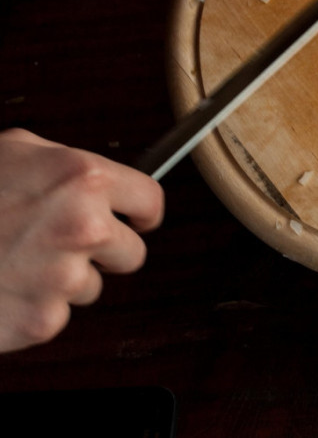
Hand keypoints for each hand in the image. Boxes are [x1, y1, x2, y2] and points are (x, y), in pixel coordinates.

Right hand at [0, 129, 163, 352]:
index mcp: (84, 178)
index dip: (141, 213)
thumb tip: (100, 178)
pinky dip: (36, 306)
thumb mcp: (15, 152)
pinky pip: (59, 314)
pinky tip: (5, 285)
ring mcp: (65, 275)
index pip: (150, 201)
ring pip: (94, 285)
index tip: (137, 220)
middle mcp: (84, 225)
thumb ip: (66, 164)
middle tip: (62, 243)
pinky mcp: (44, 318)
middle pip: (133, 252)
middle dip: (104, 251)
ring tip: (16, 259)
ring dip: (65, 278)